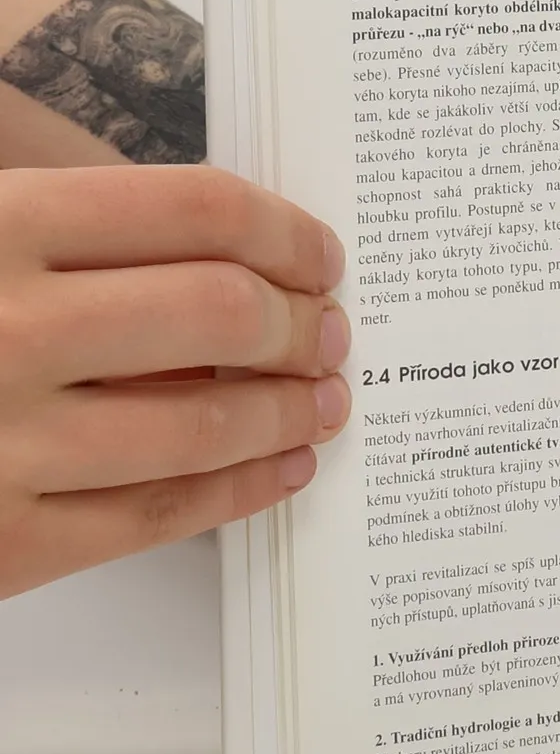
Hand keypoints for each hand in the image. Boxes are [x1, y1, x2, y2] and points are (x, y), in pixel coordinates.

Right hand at [0, 166, 351, 600]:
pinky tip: (279, 469)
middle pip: (221, 312)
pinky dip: (240, 490)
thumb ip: (64, 232)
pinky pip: (156, 515)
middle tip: (332, 329)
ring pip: (206, 422)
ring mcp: (2, 443)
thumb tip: (217, 249)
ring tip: (324, 399)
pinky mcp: (0, 544)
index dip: (284, 229)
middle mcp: (4, 328)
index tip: (320, 253)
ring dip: (290, 408)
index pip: (195, 208)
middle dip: (301, 323)